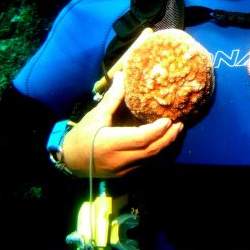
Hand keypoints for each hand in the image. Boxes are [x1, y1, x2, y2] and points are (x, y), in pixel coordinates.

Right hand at [63, 71, 183, 177]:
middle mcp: (119, 159)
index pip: (140, 139)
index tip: (168, 119)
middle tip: (180, 123)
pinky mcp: (126, 173)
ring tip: (177, 131)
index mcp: (110, 143)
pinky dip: (158, 152)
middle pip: (150, 150)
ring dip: (165, 145)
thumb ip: (112, 98)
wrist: (70, 160)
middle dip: (168, 138)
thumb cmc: (82, 135)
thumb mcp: (96, 115)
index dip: (156, 130)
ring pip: (151, 159)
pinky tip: (164, 141)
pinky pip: (147, 163)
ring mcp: (123, 169)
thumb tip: (122, 76)